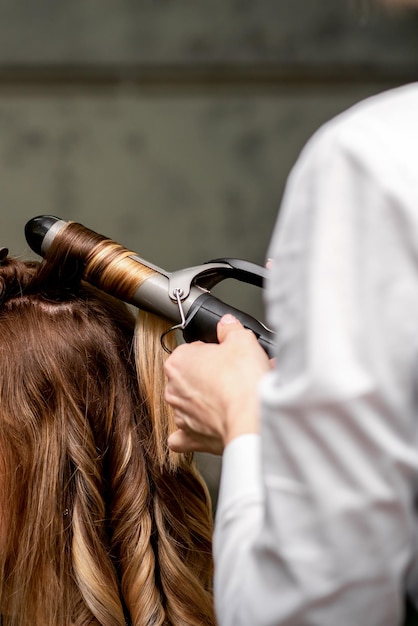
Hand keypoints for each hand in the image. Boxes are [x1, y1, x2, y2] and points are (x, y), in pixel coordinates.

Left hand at [164, 314, 270, 453]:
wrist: (253, 420)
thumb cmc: (244, 382)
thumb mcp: (242, 340)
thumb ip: (231, 329)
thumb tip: (228, 324)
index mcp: (179, 361)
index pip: (194, 350)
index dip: (215, 351)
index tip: (229, 356)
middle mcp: (174, 389)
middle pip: (192, 377)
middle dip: (212, 376)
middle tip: (236, 376)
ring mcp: (181, 415)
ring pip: (189, 404)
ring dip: (207, 402)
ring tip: (235, 399)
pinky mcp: (192, 438)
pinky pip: (184, 436)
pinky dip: (193, 432)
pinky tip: (207, 427)